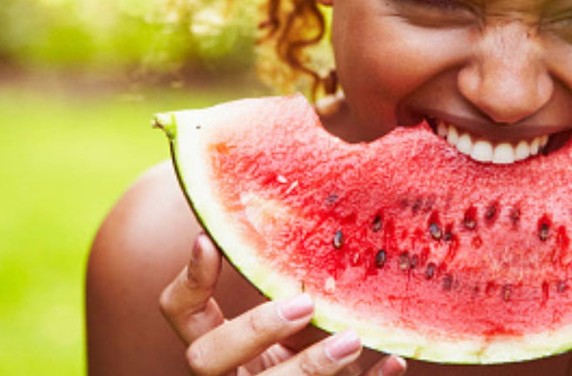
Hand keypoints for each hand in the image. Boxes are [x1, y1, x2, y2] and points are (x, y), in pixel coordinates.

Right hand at [159, 233, 407, 375]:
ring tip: (353, 338)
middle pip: (206, 359)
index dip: (189, 280)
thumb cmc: (304, 348)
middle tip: (303, 303)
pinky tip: (393, 361)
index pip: (179, 313)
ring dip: (314, 365)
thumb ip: (284, 286)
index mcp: (217, 346)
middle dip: (253, 330)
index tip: (209, 238)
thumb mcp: (287, 317)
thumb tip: (309, 211)